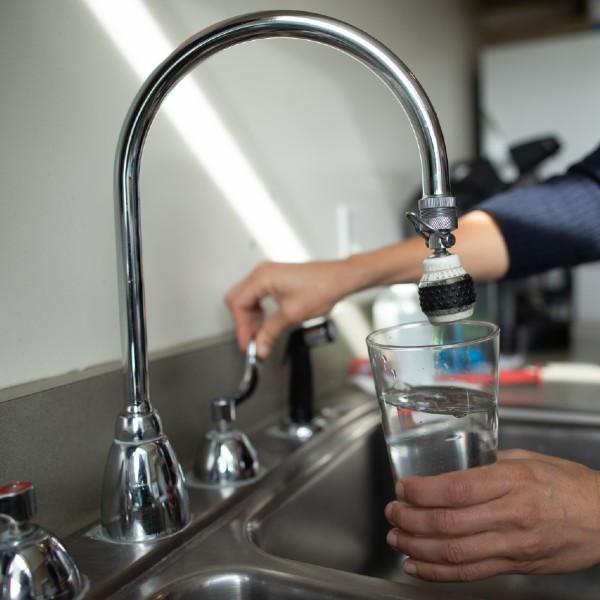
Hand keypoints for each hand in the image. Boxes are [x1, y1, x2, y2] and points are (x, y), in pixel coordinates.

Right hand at [224, 260, 350, 357]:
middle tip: (251, 340)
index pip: (238, 304)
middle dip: (243, 322)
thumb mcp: (292, 315)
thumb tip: (260, 347)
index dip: (241, 327)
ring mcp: (269, 273)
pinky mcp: (275, 278)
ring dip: (250, 317)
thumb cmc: (322, 287)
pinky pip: (257, 294)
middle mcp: (263, 272)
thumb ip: (271, 332)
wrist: (339, 279)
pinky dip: (257, 310)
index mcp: (262, 277)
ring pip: (246, 297)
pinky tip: (265, 321)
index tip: (247, 343)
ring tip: (259, 333)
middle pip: (237, 299)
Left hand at [384, 449, 599, 581]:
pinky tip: (416, 565)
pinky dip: (438, 573)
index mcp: (512, 480)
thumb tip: (453, 466)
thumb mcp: (527, 459)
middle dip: (410, 519)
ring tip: (396, 537)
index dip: (421, 491)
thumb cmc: (568, 483)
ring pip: (455, 552)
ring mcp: (514, 545)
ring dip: (417, 546)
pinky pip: (472, 573)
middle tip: (392, 512)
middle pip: (448, 523)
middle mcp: (511, 514)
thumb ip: (488, 463)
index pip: (456, 489)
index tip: (403, 488)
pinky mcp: (517, 566)